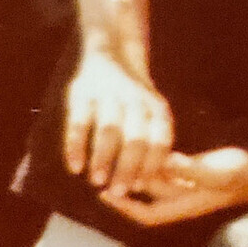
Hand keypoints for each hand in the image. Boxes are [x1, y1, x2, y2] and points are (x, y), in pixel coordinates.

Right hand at [64, 47, 174, 195]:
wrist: (111, 54)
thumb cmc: (136, 100)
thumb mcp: (154, 111)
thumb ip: (158, 140)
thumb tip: (173, 181)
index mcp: (156, 108)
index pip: (160, 140)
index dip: (151, 164)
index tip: (142, 187)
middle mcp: (135, 101)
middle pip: (135, 139)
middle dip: (127, 168)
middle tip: (119, 192)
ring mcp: (108, 96)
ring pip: (108, 131)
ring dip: (103, 159)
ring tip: (97, 183)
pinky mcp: (81, 95)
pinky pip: (79, 123)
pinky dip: (76, 146)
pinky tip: (75, 168)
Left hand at [100, 146, 247, 229]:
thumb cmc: (243, 176)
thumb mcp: (218, 172)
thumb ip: (191, 169)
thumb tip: (163, 162)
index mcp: (184, 205)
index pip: (147, 213)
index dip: (124, 207)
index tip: (104, 194)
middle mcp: (180, 198)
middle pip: (143, 197)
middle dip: (122, 185)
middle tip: (99, 170)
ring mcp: (184, 186)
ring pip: (152, 182)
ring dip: (134, 171)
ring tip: (113, 156)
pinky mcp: (189, 173)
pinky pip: (164, 170)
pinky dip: (151, 161)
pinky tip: (140, 146)